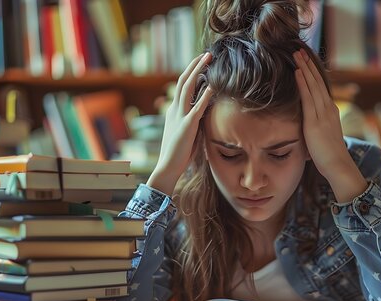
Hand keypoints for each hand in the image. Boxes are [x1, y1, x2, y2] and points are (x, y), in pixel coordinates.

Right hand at [147, 53, 213, 193]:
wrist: (168, 166)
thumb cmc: (179, 152)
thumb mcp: (187, 132)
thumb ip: (194, 119)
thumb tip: (205, 112)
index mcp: (173, 110)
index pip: (182, 86)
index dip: (191, 72)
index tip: (201, 62)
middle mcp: (175, 109)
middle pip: (184, 81)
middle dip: (195, 65)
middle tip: (206, 54)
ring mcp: (180, 116)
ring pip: (187, 88)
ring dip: (198, 71)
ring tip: (208, 59)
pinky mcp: (187, 126)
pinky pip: (197, 107)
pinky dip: (204, 95)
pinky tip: (212, 86)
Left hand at [293, 49, 365, 201]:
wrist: (338, 166)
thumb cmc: (329, 157)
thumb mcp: (322, 137)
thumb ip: (316, 128)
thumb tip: (307, 127)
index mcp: (331, 112)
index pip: (321, 88)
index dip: (313, 74)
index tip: (305, 62)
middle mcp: (328, 109)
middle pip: (318, 83)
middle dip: (308, 66)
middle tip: (300, 51)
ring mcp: (322, 114)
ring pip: (313, 86)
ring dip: (305, 69)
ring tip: (297, 55)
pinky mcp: (315, 122)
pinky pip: (308, 98)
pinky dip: (303, 84)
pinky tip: (298, 73)